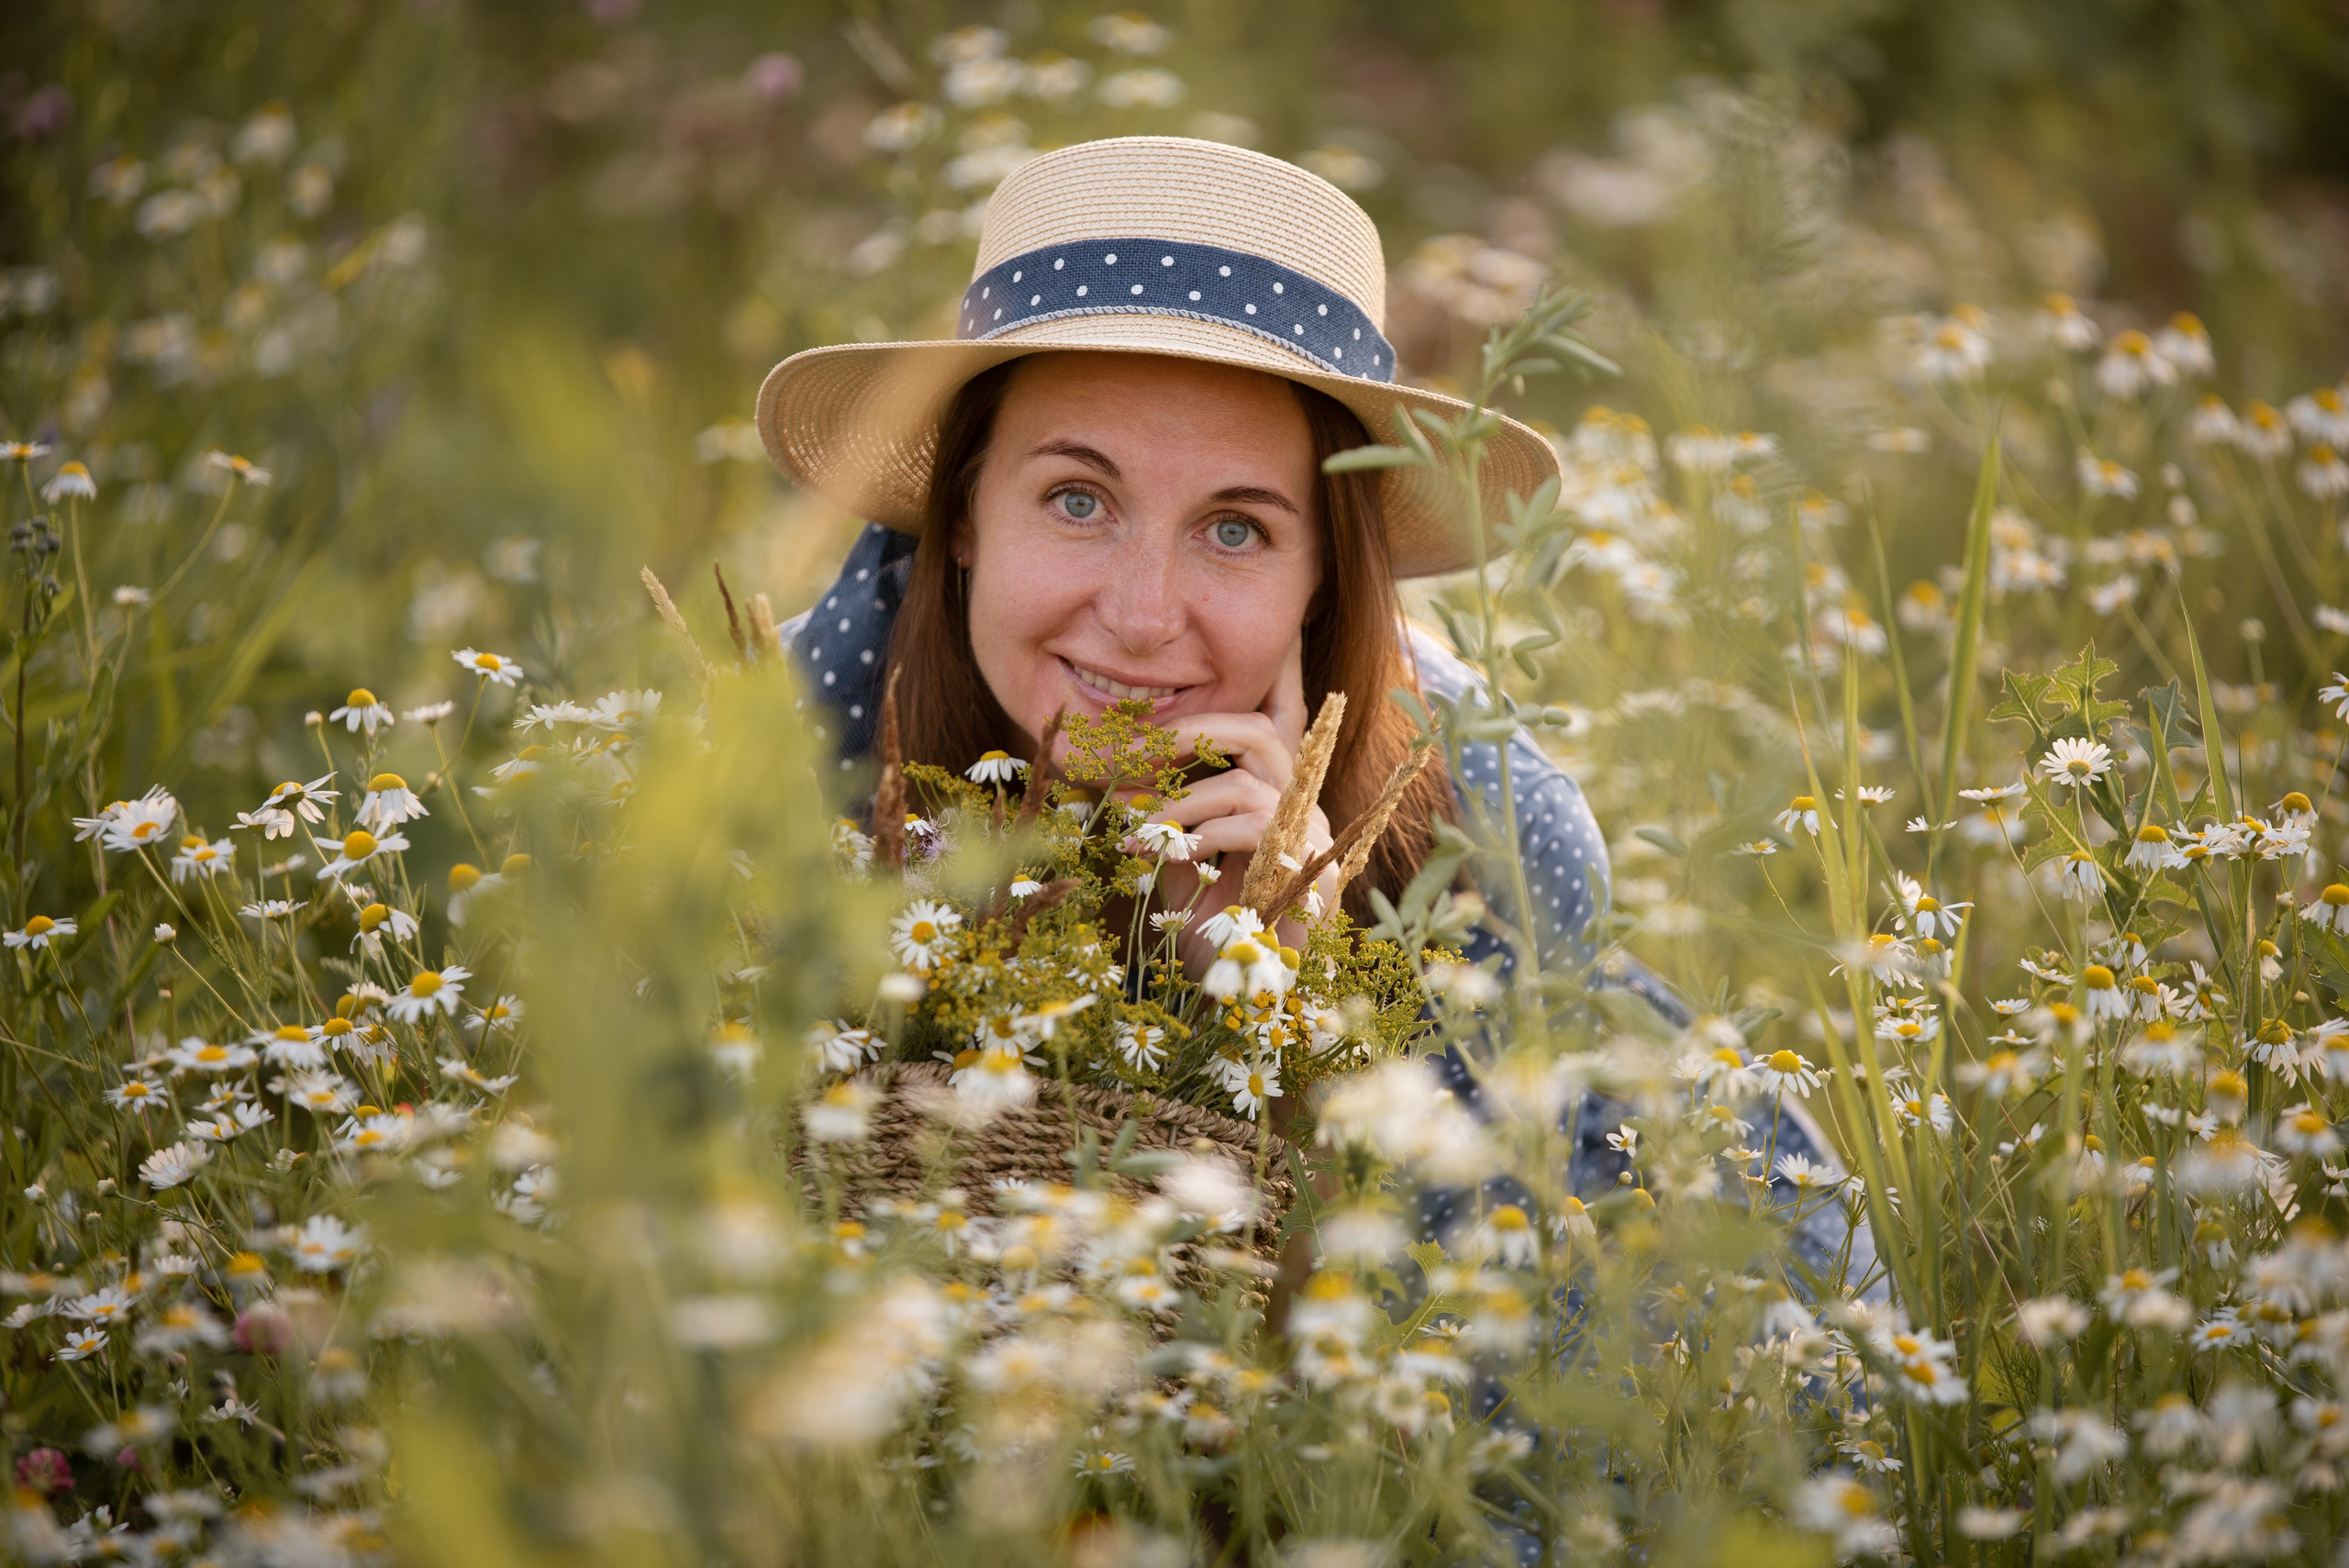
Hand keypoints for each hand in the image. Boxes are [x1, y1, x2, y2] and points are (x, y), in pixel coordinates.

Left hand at [1133, 634, 1335, 973]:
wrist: (1238, 999)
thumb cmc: (1206, 924)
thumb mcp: (1178, 852)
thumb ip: (1168, 807)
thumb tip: (1119, 770)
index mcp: (1277, 791)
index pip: (1286, 713)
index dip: (1285, 666)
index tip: (1284, 621)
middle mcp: (1304, 806)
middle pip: (1264, 729)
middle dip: (1193, 730)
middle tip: (1138, 752)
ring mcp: (1312, 839)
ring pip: (1249, 777)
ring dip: (1180, 801)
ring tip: (1138, 831)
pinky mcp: (1308, 873)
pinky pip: (1252, 824)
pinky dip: (1195, 836)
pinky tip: (1162, 858)